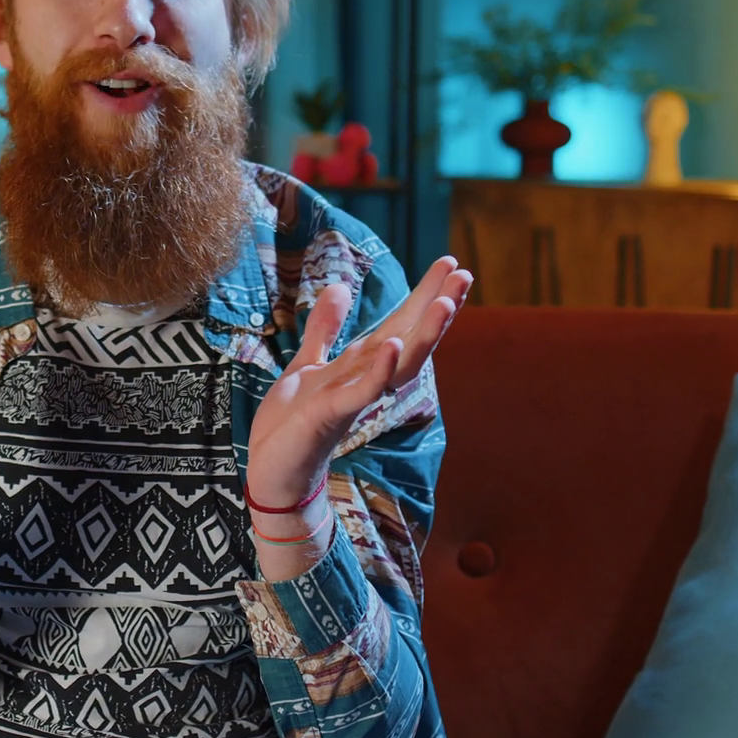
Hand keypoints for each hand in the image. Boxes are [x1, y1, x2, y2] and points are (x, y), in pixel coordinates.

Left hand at [247, 256, 472, 512]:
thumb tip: (340, 288)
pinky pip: (363, 391)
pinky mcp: (333, 414)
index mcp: (361, 365)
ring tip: (445, 302)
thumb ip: (325, 330)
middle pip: (411, 337)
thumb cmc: (291, 425)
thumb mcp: (307, 365)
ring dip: (424, 335)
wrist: (273, 473)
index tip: (449, 264)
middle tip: (464, 273)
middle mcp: (367, 380)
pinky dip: (379, 370)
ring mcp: (355, 397)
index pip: (401, 324)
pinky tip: (390, 343)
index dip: (424, 294)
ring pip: (400, 363)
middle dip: (437, 307)